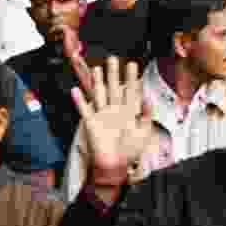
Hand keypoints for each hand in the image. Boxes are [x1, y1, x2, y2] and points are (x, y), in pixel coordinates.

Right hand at [76, 60, 156, 190]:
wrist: (115, 166)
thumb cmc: (130, 152)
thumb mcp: (144, 133)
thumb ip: (147, 116)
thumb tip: (150, 100)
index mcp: (129, 112)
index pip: (130, 91)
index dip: (131, 78)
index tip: (132, 65)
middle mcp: (115, 111)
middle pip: (114, 88)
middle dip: (114, 74)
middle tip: (114, 59)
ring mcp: (102, 115)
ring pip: (99, 94)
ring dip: (97, 82)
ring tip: (97, 69)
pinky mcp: (91, 123)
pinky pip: (84, 109)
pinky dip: (79, 100)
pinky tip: (75, 90)